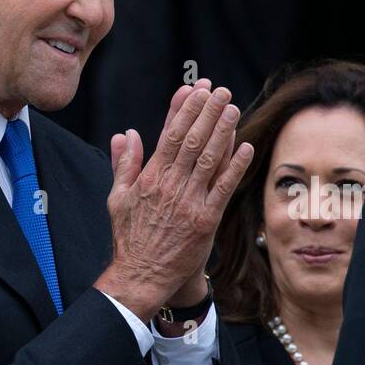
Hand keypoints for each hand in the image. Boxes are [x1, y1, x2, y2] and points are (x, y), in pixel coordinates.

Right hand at [94, 79, 252, 321]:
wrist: (142, 275)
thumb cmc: (130, 238)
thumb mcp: (117, 198)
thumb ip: (124, 164)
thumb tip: (125, 134)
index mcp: (150, 177)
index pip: (168, 134)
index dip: (183, 109)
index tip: (194, 89)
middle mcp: (170, 185)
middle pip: (192, 140)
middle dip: (206, 112)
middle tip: (220, 91)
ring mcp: (189, 201)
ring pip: (209, 159)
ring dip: (222, 131)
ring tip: (232, 108)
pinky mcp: (206, 220)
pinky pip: (224, 188)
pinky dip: (236, 167)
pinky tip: (246, 147)